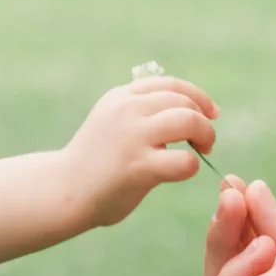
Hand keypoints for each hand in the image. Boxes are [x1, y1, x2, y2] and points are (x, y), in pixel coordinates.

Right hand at [64, 76, 219, 226]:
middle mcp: (126, 110)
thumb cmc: (95, 162)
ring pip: (188, 121)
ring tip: (203, 151)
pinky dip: (192, 166)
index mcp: (121, 97)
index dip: (198, 97)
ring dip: (205, 135)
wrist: (63, 190)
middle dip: (204, 120)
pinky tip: (183, 171)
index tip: (211, 113)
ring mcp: (132, 137)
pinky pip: (184, 161)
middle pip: (184, 102)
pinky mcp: (138, 167)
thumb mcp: (112, 122)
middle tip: (206, 142)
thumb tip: (187, 110)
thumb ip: (141, 113)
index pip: (170, 85)